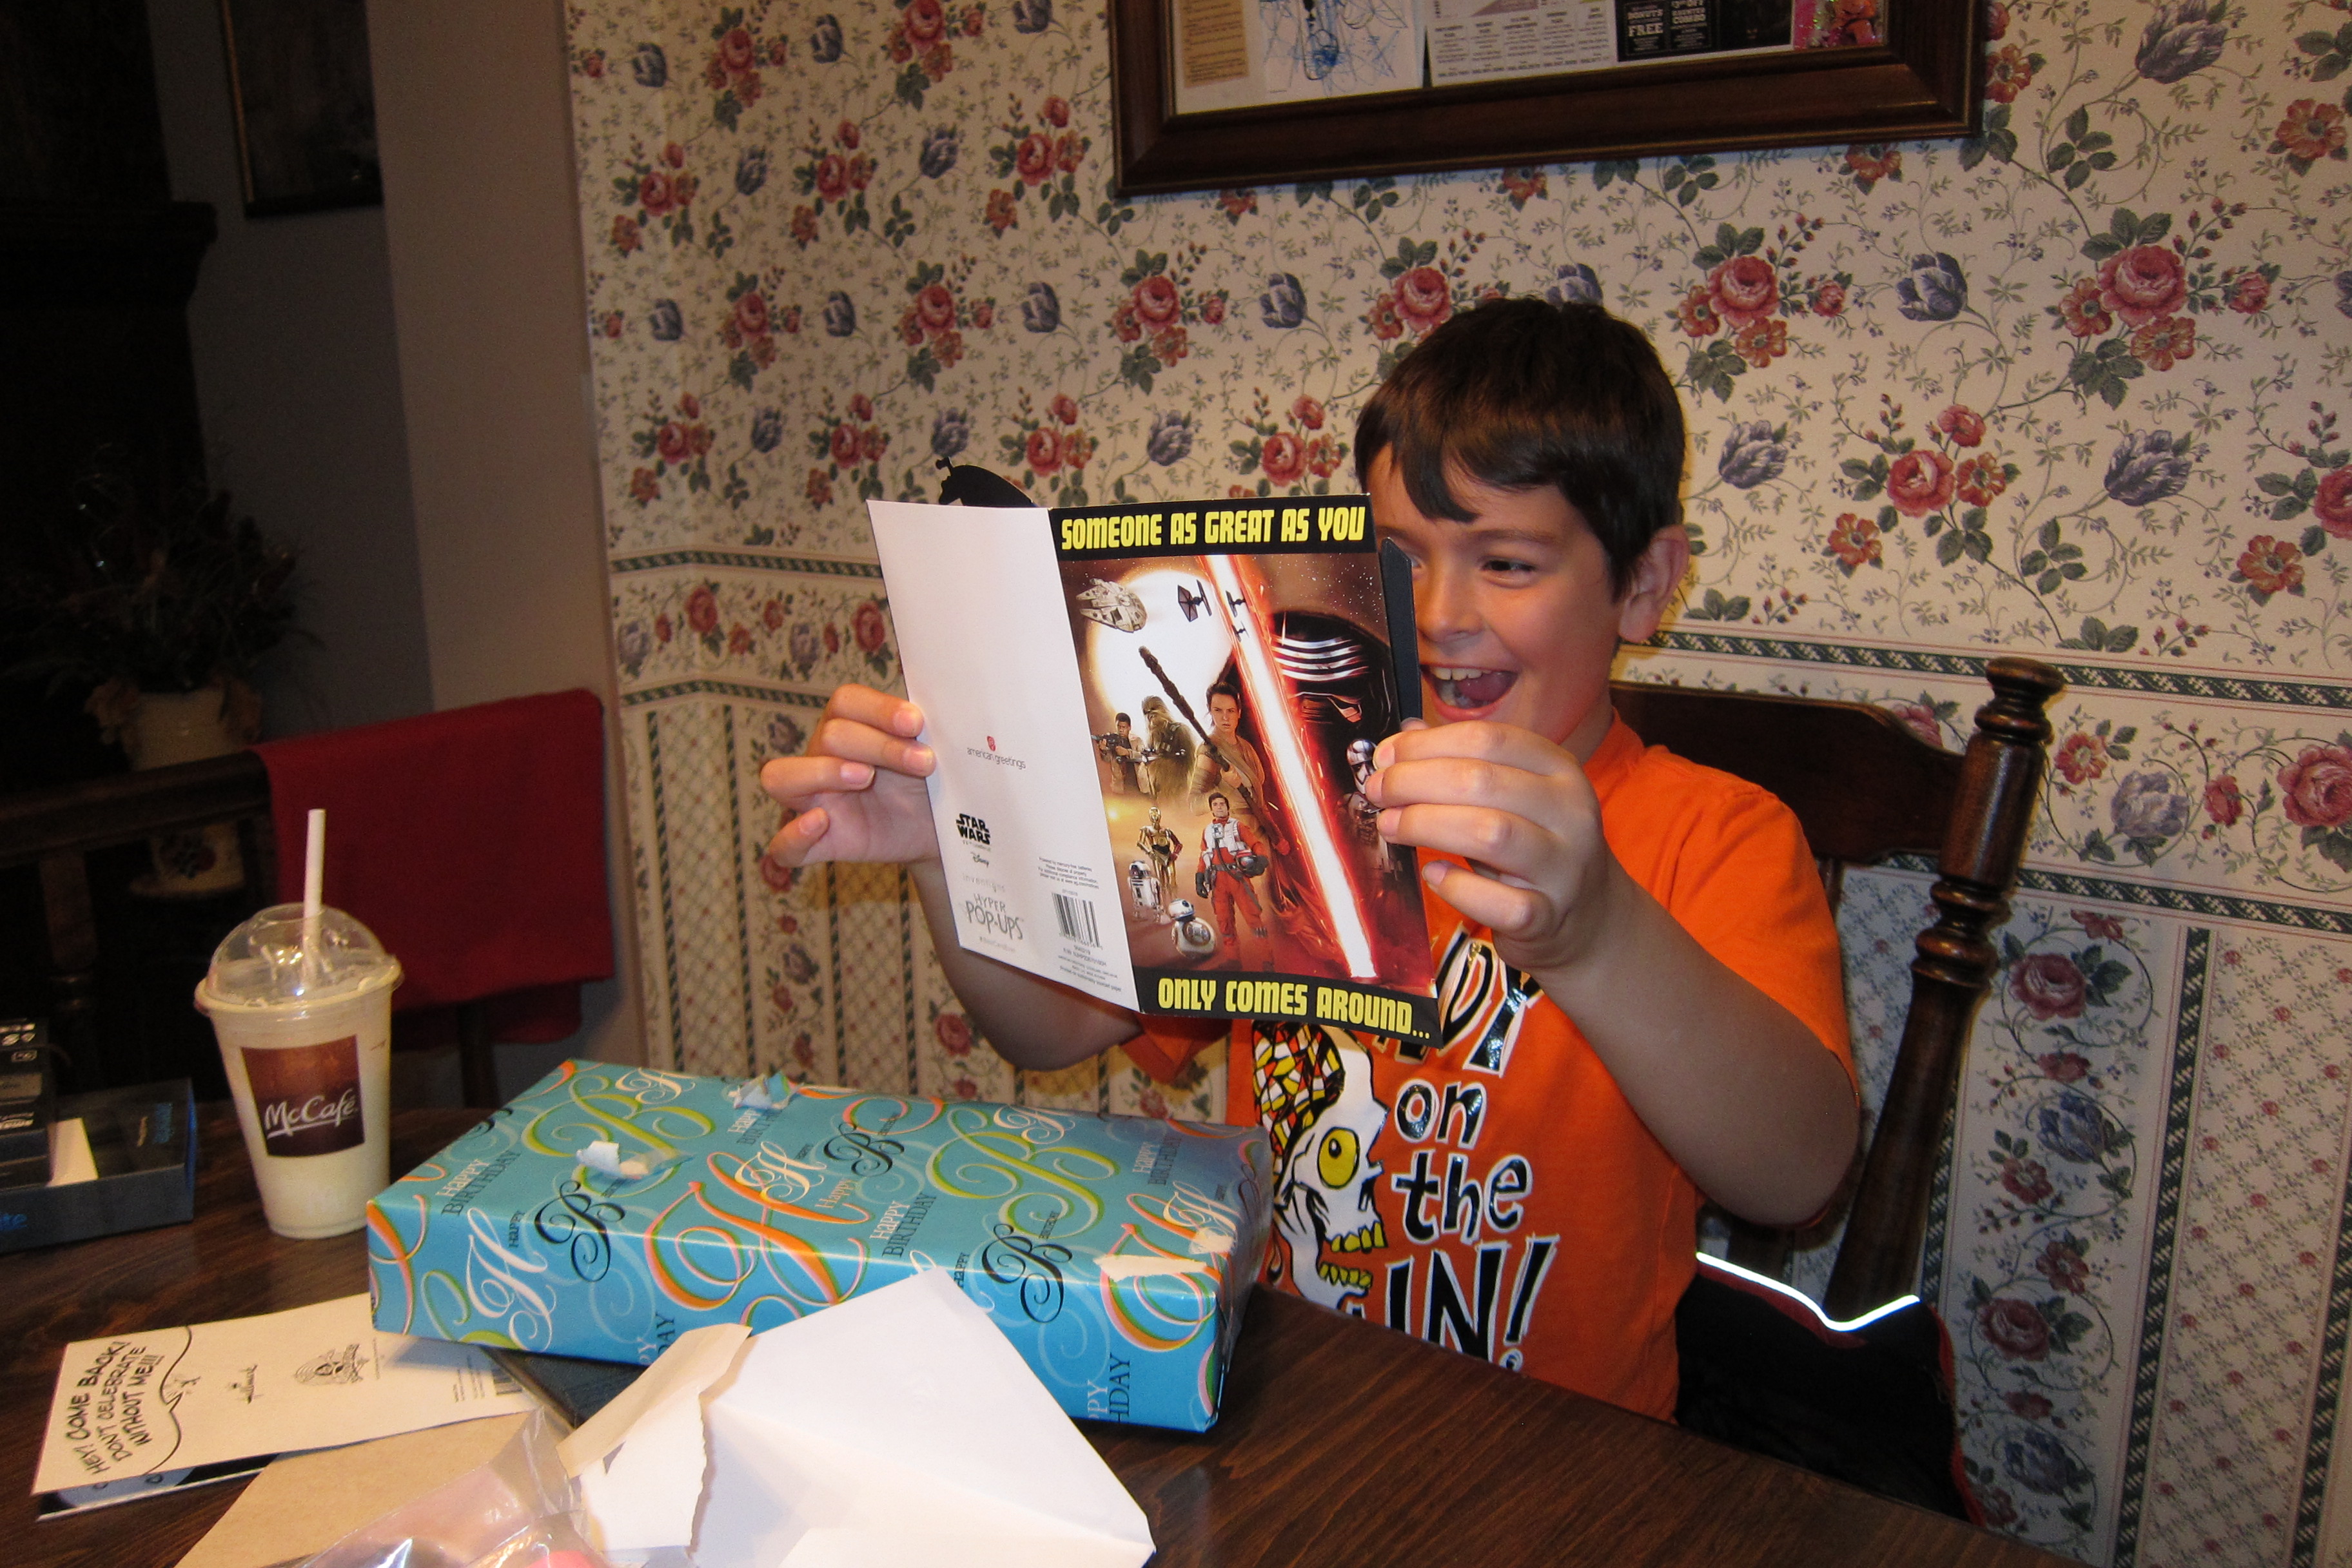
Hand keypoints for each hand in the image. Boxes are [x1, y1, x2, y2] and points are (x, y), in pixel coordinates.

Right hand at [758, 684, 940, 869]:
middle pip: (829, 736)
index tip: (916, 724)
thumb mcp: (931, 751)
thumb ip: (922, 730)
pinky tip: (821, 822)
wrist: (941, 830)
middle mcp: (823, 758)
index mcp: (849, 726)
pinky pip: (785, 847)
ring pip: (782, 778)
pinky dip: (794, 835)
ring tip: (866, 777)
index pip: (846, 702)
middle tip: (923, 763)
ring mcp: (815, 802)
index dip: (879, 709)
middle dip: (880, 746)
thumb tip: (926, 715)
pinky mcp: (822, 844)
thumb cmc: (929, 782)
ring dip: (825, 772)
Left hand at [1364, 720, 1628, 977]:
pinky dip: (1457, 887)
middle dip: (1415, 782)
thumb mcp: (1511, 797)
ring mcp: (1564, 867)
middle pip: (1483, 781)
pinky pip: (1498, 902)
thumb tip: (1403, 737)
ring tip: (1391, 826)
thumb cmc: (1534, 847)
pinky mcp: (1548, 916)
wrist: (1588, 917)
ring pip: (1491, 833)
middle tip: (1378, 791)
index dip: (1427, 744)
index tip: (1386, 756)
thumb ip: (1463, 764)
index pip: (1489, 739)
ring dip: (1427, 825)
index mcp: (1560, 770)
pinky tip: (1433, 875)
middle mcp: (1570, 813)